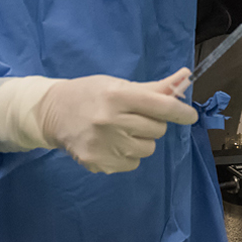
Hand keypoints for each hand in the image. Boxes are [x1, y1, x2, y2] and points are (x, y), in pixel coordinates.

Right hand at [0, 70, 197, 172]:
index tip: (190, 116)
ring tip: (121, 131)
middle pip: (157, 129)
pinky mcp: (98, 163)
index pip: (161, 106)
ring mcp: (103, 145)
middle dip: (153, 123)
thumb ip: (154, 87)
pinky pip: (132, 164)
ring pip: (147, 149)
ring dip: (141, 141)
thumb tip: (185, 78)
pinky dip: (128, 155)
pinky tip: (111, 144)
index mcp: (117, 96)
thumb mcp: (119, 84)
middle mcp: (110, 121)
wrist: (52, 113)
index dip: (181, 112)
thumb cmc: (90, 94)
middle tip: (136, 117)